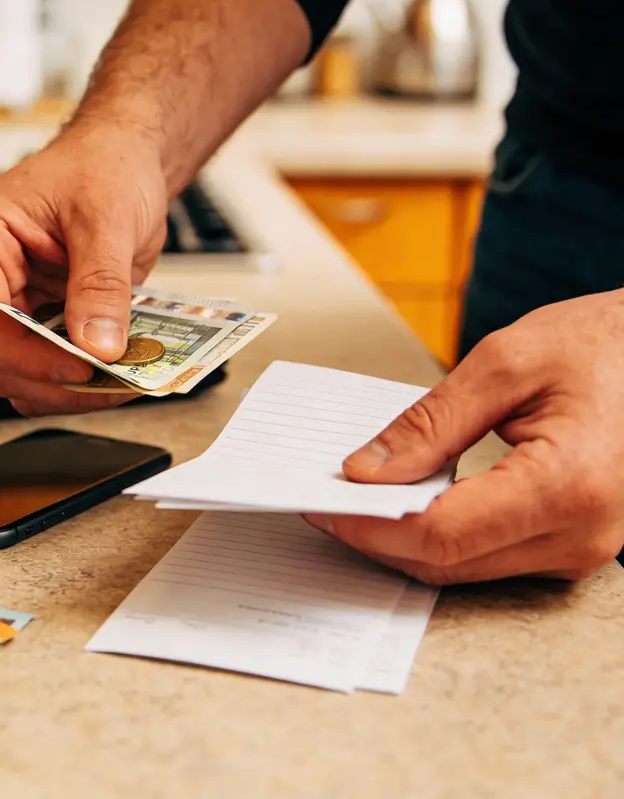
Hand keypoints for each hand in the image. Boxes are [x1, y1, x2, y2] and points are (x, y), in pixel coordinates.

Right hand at [0, 127, 168, 416]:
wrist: (121, 160)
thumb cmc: (100, 165)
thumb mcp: (106, 216)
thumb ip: (100, 283)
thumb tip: (98, 345)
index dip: (26, 355)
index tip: (80, 368)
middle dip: (51, 380)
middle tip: (110, 383)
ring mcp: (6, 303)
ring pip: (16, 373)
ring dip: (65, 389)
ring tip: (121, 381)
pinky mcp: (34, 321)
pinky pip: (43, 369)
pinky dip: (77, 382)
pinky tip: (114, 375)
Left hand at [304, 290, 623, 584]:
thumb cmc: (602, 346)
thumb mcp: (505, 363)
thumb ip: (429, 423)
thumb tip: (365, 471)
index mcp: (568, 485)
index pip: (440, 534)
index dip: (368, 524)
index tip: (321, 502)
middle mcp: (580, 535)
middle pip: (446, 561)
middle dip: (375, 535)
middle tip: (324, 499)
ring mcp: (581, 550)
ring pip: (463, 569)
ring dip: (403, 541)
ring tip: (357, 499)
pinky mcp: (572, 547)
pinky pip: (488, 558)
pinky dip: (440, 537)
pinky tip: (407, 503)